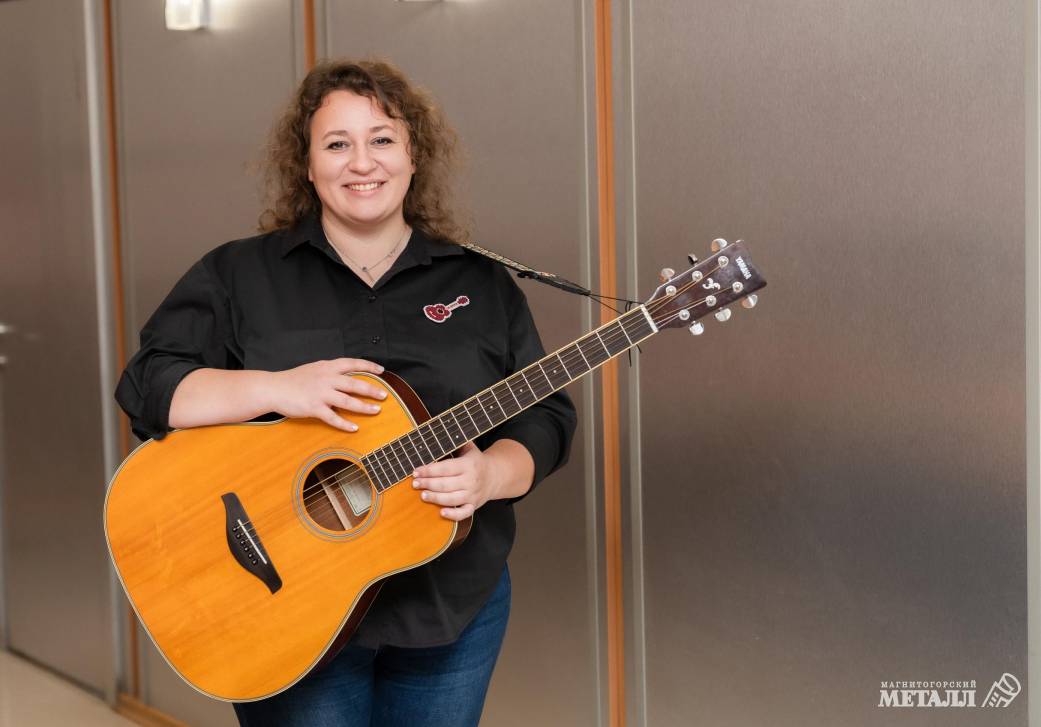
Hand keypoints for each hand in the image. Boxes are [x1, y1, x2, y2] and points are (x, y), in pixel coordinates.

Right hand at [268, 358, 386, 431]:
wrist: (273, 388)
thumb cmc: (293, 380)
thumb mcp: (314, 369)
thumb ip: (330, 372)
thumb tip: (347, 377)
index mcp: (327, 367)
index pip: (352, 363)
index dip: (368, 366)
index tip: (381, 371)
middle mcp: (326, 379)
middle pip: (354, 384)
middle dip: (371, 390)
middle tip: (384, 395)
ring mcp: (320, 394)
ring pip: (347, 401)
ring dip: (364, 407)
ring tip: (376, 410)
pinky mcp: (313, 408)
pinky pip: (333, 418)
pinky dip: (345, 424)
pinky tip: (354, 428)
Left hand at [411, 442, 498, 520]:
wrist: (496, 475)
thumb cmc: (476, 461)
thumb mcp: (469, 447)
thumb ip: (455, 442)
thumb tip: (435, 437)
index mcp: (468, 464)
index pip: (445, 468)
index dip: (428, 470)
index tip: (415, 471)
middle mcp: (471, 480)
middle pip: (445, 484)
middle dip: (428, 484)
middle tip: (415, 483)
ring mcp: (472, 494)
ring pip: (451, 498)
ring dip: (435, 498)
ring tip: (422, 495)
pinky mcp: (473, 505)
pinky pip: (464, 513)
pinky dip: (453, 514)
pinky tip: (441, 512)